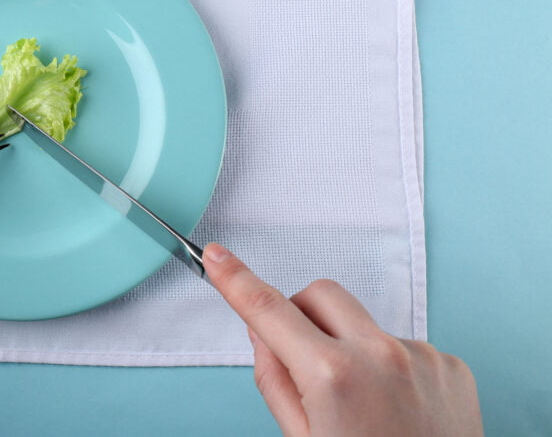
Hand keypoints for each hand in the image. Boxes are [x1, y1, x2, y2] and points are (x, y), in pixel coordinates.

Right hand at [203, 243, 481, 436]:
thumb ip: (274, 379)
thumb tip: (263, 333)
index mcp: (332, 376)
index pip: (268, 310)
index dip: (236, 280)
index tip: (217, 258)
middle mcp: (380, 355)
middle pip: (320, 295)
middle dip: (300, 314)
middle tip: (300, 357)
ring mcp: (421, 357)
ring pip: (364, 324)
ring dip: (350, 348)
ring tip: (364, 406)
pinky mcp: (450, 365)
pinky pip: (404, 347)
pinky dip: (390, 369)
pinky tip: (396, 410)